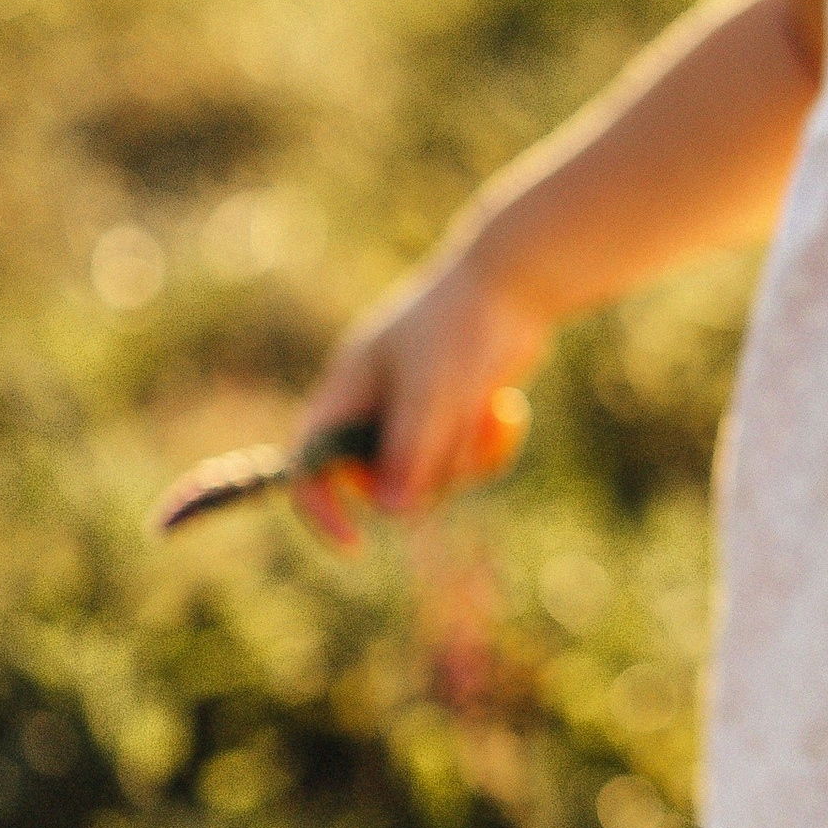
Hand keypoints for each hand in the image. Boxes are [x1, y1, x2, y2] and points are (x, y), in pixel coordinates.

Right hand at [290, 240, 546, 545]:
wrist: (518, 282)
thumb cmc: (463, 326)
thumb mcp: (434, 390)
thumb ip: (412, 450)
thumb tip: (392, 511)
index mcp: (347, 390)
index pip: (309, 460)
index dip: (319, 506)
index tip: (353, 546)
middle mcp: (375, 406)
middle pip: (376, 481)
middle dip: (420, 478)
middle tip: (454, 444)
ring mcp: (416, 414)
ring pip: (429, 479)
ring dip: (462, 458)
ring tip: (486, 409)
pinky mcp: (455, 419)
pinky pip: (464, 464)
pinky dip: (487, 447)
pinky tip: (504, 408)